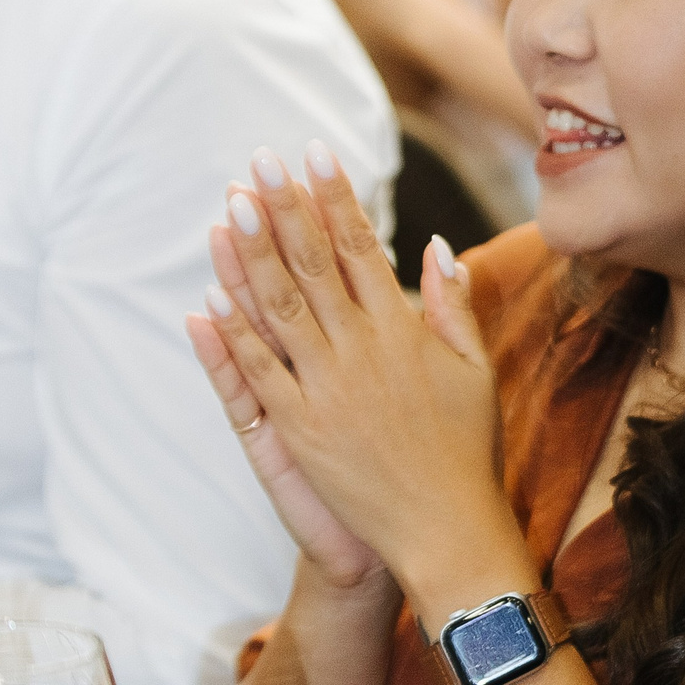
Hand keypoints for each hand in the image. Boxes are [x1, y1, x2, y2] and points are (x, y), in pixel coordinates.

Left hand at [190, 143, 512, 597]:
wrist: (446, 530)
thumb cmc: (466, 450)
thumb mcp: (473, 370)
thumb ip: (451, 306)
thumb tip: (436, 245)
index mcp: (403, 332)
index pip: (362, 247)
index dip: (335, 199)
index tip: (314, 155)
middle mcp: (361, 352)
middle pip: (315, 265)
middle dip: (285, 209)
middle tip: (259, 161)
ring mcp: (325, 390)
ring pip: (280, 308)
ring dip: (251, 255)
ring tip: (231, 206)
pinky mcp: (298, 430)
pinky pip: (257, 373)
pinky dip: (233, 335)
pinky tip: (211, 295)